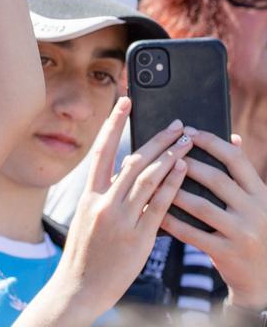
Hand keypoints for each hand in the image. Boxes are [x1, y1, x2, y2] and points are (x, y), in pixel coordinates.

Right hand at [39, 98, 190, 321]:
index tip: (125, 104)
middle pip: (132, 161)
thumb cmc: (86, 255)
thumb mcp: (89, 219)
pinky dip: (172, 185)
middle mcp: (103, 203)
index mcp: (89, 196)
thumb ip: (107, 196)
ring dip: (171, 157)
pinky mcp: (138, 238)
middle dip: (157, 139)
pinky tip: (184, 171)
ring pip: (148, 180)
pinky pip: (159, 206)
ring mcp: (120, 220)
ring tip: (189, 142)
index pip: (103, 151)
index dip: (114, 125)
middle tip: (177, 124)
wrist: (79, 287)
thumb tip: (127, 174)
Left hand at [161, 132, 266, 310]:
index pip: (237, 160)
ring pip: (201, 206)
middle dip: (186, 163)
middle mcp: (256, 211)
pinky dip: (170, 220)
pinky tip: (153, 211)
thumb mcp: (256, 202)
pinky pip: (191, 233)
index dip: (212, 142)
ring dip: (173, 191)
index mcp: (261, 194)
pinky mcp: (227, 253)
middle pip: (216, 179)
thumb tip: (234, 137)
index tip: (188, 131)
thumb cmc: (251, 230)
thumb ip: (242, 175)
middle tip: (162, 152)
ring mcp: (243, 233)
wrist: (264, 277)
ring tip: (151, 179)